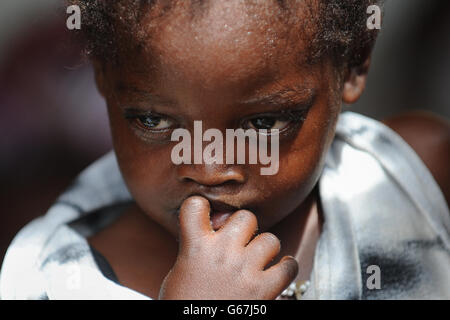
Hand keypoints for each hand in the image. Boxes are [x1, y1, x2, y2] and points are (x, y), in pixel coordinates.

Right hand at [158, 196, 297, 299]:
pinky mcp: (263, 290)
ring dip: (267, 249)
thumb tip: (216, 230)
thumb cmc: (185, 304)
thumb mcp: (181, 271)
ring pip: (271, 239)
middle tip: (241, 242)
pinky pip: (289, 266)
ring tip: (260, 260)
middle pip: (246, 217)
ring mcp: (244, 270)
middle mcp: (221, 252)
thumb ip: (196, 247)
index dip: (203, 207)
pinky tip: (278, 271)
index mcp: (195, 247)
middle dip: (246, 228)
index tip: (208, 215)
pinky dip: (287, 268)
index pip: (195, 205)